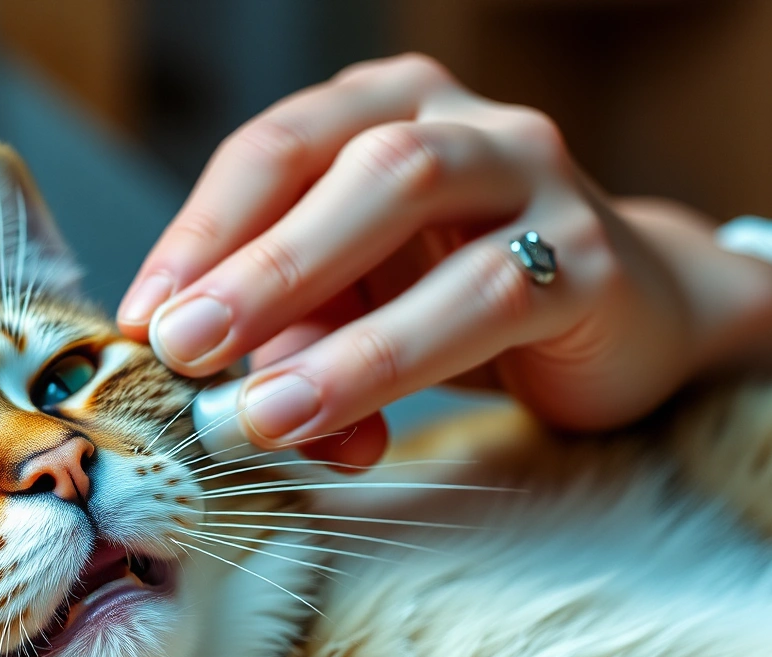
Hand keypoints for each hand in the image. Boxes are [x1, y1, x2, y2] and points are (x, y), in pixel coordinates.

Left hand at [119, 54, 771, 465]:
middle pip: (346, 164)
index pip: (277, 148)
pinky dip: (405, 363)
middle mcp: (462, 120)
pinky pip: (492, 297)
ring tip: (255, 411)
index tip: (139, 321)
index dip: (200, 232)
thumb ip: (292, 333)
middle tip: (179, 348)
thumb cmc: (462, 300)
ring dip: (328, 325)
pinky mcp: (590, 260)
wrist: (632, 320)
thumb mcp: (359, 306)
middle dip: (253, 262)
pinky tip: (354, 434)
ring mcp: (535, 177)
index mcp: (386, 109)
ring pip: (416, 213)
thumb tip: (202, 393)